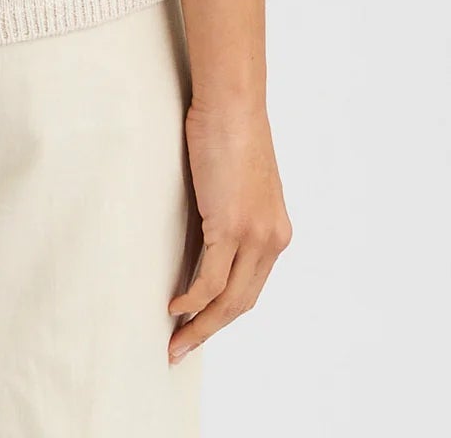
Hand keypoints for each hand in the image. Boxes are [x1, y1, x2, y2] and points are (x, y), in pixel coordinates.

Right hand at [168, 97, 291, 362]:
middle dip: (210, 330)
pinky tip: (174, 306)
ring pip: (228, 300)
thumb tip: (205, 236)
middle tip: (181, 347)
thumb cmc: (230, 130)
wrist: (232, 103)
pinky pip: (211, 280)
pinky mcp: (231, 227)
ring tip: (175, 340)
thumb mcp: (237, 184)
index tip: (200, 326)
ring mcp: (254, 236)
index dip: (224, 312)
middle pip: (242, 303)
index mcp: (275, 231)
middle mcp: (272, 240)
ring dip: (199, 325)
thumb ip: (230, 214)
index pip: (251, 287)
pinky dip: (192, 300)